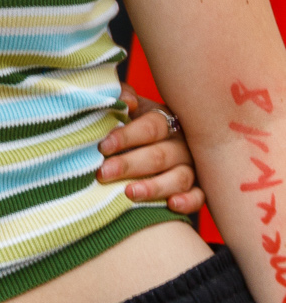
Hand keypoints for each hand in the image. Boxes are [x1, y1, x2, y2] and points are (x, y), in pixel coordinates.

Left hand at [96, 82, 203, 215]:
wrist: (152, 144)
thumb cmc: (135, 125)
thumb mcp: (130, 108)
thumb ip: (123, 97)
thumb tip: (127, 101)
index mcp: (166, 120)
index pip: (151, 127)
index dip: (127, 136)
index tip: (103, 146)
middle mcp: (182, 144)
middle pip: (160, 155)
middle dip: (129, 165)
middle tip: (104, 173)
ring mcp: (192, 167)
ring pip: (179, 178)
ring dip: (154, 187)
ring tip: (129, 193)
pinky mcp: (199, 190)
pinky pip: (199, 197)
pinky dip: (188, 201)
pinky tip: (171, 205)